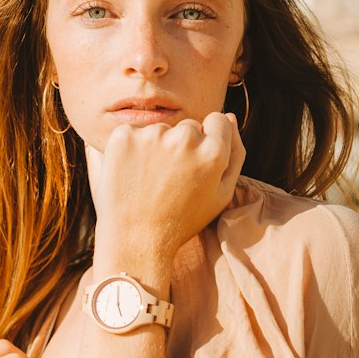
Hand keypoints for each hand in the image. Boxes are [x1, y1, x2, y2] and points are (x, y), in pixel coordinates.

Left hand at [90, 110, 245, 260]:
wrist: (136, 240)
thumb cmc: (183, 220)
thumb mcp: (221, 194)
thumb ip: (235, 153)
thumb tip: (230, 117)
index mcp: (214, 151)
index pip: (217, 120)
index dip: (207, 142)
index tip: (194, 164)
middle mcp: (185, 137)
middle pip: (188, 126)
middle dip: (182, 146)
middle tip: (170, 180)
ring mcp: (152, 135)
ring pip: (160, 130)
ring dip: (156, 147)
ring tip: (150, 181)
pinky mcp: (123, 136)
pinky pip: (133, 132)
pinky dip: (131, 149)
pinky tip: (132, 174)